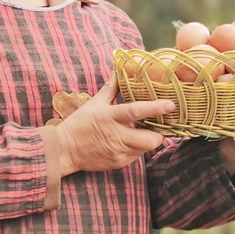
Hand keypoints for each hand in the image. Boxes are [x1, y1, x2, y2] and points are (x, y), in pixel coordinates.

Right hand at [56, 78, 173, 175]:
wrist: (64, 150)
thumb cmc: (79, 124)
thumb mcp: (94, 103)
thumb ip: (111, 88)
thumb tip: (119, 70)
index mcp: (110, 117)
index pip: (136, 112)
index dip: (155, 108)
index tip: (170, 104)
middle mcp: (116, 136)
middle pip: (150, 139)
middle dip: (159, 133)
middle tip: (158, 125)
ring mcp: (119, 152)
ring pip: (146, 149)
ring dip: (149, 140)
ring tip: (142, 131)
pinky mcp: (119, 163)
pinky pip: (137, 156)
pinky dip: (138, 148)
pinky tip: (130, 141)